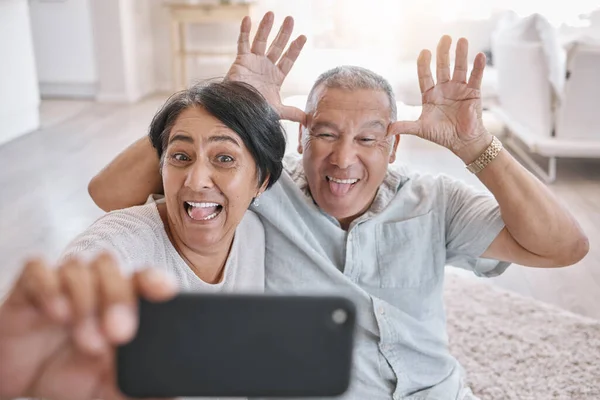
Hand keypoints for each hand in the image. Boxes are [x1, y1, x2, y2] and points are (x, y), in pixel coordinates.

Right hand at [0, 253, 176, 399]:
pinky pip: (38, 270)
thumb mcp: (118, 391)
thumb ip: (147, 386)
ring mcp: (62, 287)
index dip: (155, 279)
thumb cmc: (78, 383)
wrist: (30, 392)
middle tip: (120, 334)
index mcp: (123, 305)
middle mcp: (94, 289)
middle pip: (110, 268)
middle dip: (118, 298)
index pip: (143, 278)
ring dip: (85, 302)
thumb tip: (176, 389)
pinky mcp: (28, 291)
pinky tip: (57, 313)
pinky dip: (50, 288)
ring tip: (87, 341)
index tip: (166, 291)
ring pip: (78, 268)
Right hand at [226, 12, 306, 123]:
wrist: (238, 110)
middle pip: (277, 46)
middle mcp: (266, 67)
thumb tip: (308, 119)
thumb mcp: (277, 111)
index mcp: (276, 77)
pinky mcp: (241, 60)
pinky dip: (245, 31)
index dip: (295, 49)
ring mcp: (253, 62)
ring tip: (272, 13)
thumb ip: (292, 112)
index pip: (288, 59)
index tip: (303, 37)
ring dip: (266, 27)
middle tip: (291, 19)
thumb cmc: (256, 110)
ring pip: (261, 41)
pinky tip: (248, 19)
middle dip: (284, 33)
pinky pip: (243, 43)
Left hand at [389, 36, 492, 162]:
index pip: (425, 76)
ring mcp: (459, 89)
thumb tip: (387, 129)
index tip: (424, 52)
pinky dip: (478, 67)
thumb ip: (405, 126)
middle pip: (443, 67)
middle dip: (443, 53)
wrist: (462, 142)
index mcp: (430, 95)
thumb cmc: (441, 135)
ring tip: (462, 40)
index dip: (424, 64)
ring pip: (460, 68)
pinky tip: (479, 55)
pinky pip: (475, 77)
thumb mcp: (421, 129)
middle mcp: (444, 88)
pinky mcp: (473, 93)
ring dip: (461, 55)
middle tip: (445, 38)